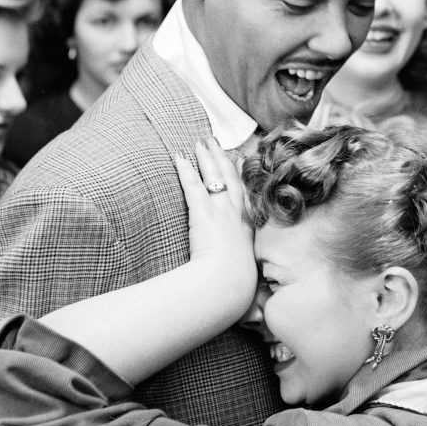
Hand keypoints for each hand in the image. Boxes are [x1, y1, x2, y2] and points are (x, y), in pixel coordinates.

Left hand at [175, 139, 256, 309]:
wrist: (227, 284)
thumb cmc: (235, 284)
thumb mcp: (243, 271)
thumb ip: (240, 264)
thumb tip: (242, 278)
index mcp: (247, 225)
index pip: (244, 193)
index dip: (240, 174)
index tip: (238, 159)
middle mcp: (237, 214)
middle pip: (231, 177)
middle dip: (222, 157)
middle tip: (215, 141)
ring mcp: (221, 211)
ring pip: (214, 176)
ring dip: (207, 157)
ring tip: (200, 141)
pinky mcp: (203, 213)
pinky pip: (193, 186)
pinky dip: (186, 170)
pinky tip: (179, 157)